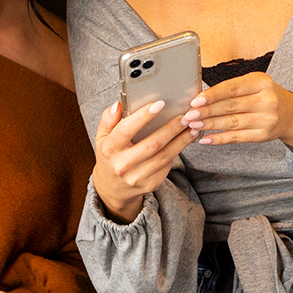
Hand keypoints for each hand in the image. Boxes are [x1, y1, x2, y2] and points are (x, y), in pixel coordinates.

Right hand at [93, 99, 196, 222]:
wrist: (113, 188)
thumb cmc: (109, 156)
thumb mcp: (102, 137)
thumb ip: (108, 119)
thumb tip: (119, 105)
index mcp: (109, 149)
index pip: (126, 130)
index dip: (143, 116)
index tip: (159, 104)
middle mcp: (122, 165)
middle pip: (152, 144)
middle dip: (171, 129)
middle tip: (184, 116)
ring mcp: (137, 177)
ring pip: (165, 156)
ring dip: (181, 140)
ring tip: (191, 127)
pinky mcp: (150, 184)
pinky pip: (167, 165)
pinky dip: (178, 150)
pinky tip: (185, 139)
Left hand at [180, 74, 292, 170]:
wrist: (289, 114)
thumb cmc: (263, 95)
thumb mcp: (253, 83)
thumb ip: (231, 88)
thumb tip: (200, 97)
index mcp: (261, 82)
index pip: (232, 89)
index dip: (212, 95)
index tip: (195, 100)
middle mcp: (266, 101)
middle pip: (230, 107)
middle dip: (206, 111)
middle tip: (188, 115)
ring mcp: (265, 120)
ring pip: (231, 123)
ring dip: (210, 125)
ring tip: (193, 125)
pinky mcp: (262, 135)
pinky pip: (237, 138)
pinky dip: (220, 139)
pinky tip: (206, 139)